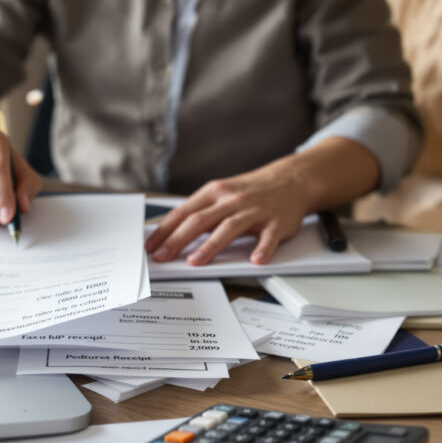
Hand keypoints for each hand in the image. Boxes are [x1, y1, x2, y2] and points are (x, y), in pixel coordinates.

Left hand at [145, 163, 312, 265]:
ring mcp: (254, 210)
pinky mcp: (276, 222)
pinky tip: (255, 260)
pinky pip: (268, 237)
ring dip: (210, 246)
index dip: (164, 230)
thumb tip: (170, 233)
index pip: (183, 213)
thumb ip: (200, 212)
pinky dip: (263, 249)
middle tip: (162, 257)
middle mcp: (232, 200)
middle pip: (200, 220)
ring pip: (229, 228)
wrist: (291, 180)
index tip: (150, 247)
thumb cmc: (250, 191)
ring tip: (195, 262)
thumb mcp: (221, 194)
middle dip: (178, 240)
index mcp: (214, 192)